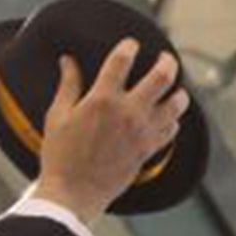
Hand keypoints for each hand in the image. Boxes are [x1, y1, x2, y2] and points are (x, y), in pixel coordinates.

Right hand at [28, 40, 189, 224]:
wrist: (74, 192)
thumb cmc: (60, 154)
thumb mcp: (57, 116)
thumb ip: (68, 85)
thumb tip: (68, 60)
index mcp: (102, 100)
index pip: (121, 60)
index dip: (129, 46)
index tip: (132, 43)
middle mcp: (128, 112)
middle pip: (162, 76)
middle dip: (167, 62)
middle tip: (165, 58)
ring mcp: (144, 131)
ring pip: (177, 103)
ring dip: (178, 92)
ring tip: (174, 88)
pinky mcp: (150, 148)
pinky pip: (172, 128)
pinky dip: (173, 119)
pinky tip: (167, 116)